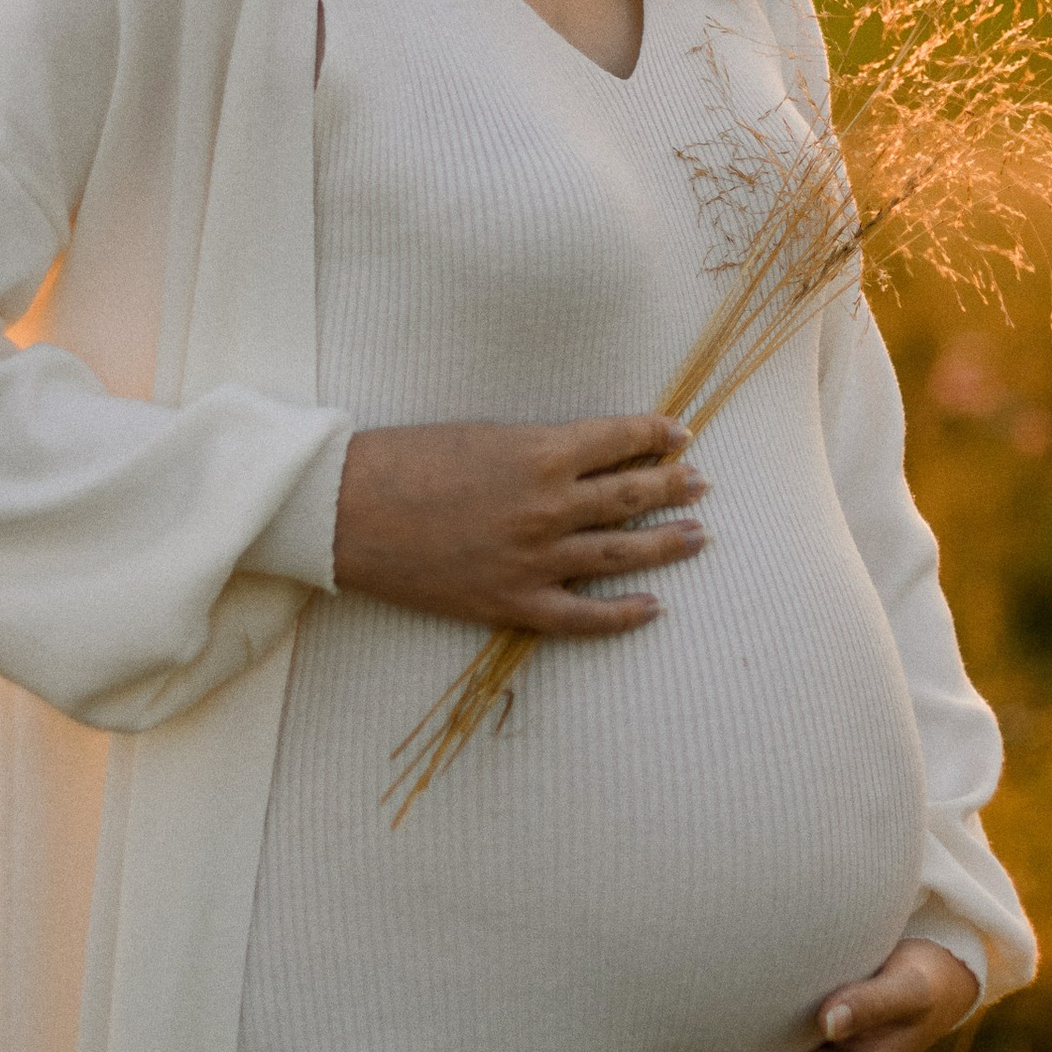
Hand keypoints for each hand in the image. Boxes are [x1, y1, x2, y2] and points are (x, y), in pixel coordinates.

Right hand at [331, 414, 707, 635]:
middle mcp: (550, 507)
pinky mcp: (513, 602)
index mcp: (542, 452)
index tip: (680, 435)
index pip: (620, 440)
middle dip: (673, 486)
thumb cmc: (410, 460)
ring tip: (698, 535)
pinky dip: (622, 615)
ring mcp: (535, 559)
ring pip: (620, 553)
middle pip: (632, 496)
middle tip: (700, 483)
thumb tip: (587, 458)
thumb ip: (541, 448)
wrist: (351, 510)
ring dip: (666, 543)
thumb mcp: (486, 435)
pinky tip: (652, 607)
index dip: (656, 435)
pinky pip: (583, 616)